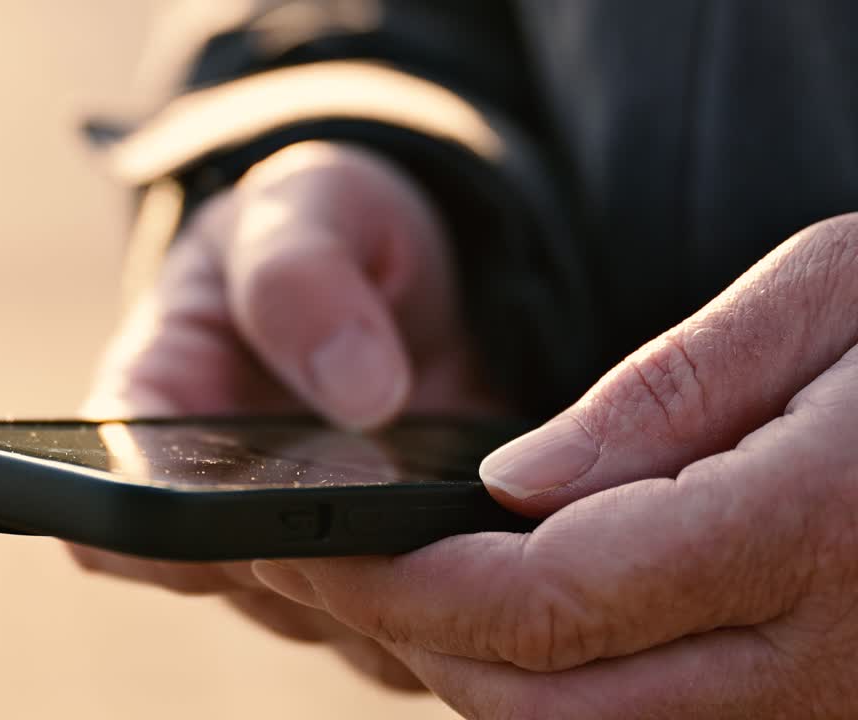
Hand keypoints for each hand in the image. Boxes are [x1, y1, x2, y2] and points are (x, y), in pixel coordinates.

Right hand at [73, 141, 498, 690]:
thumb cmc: (324, 226)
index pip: (117, 522)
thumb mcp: (302, 207)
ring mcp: (305, 553)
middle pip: (249, 588)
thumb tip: (360, 395)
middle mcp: (216, 508)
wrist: (410, 263)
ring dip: (409, 579)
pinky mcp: (394, 572)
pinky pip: (424, 620)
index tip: (268, 510)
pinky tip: (515, 528)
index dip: (175, 540)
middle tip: (415, 489)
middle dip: (333, 555)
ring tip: (477, 501)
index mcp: (155, 416)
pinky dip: (472, 587)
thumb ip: (302, 278)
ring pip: (341, 621)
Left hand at [253, 213, 857, 716]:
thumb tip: (516, 483)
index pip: (549, 600)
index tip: (315, 550)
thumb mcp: (832, 296)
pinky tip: (493, 624)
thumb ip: (668, 398)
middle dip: (406, 643)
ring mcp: (826, 709)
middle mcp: (821, 659)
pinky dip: (544, 691)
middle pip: (544, 703)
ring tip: (381, 589)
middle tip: (314, 571)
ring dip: (464, 676)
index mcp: (814, 529)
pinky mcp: (822, 714)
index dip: (407, 586)